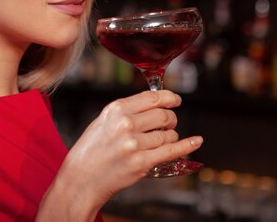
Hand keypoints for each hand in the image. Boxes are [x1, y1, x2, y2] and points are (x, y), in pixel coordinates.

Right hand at [57, 90, 202, 208]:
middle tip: (169, 124)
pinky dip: (187, 145)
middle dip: (171, 119)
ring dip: (170, 138)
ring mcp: (134, 144)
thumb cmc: (91, 151)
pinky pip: (172, 151)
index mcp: (116, 109)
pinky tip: (195, 141)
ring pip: (168, 135)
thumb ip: (128, 111)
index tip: (176, 100)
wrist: (80, 179)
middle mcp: (126, 124)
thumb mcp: (104, 121)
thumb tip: (155, 104)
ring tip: (160, 142)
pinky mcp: (141, 163)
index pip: (152, 97)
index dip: (169, 97)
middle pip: (164, 115)